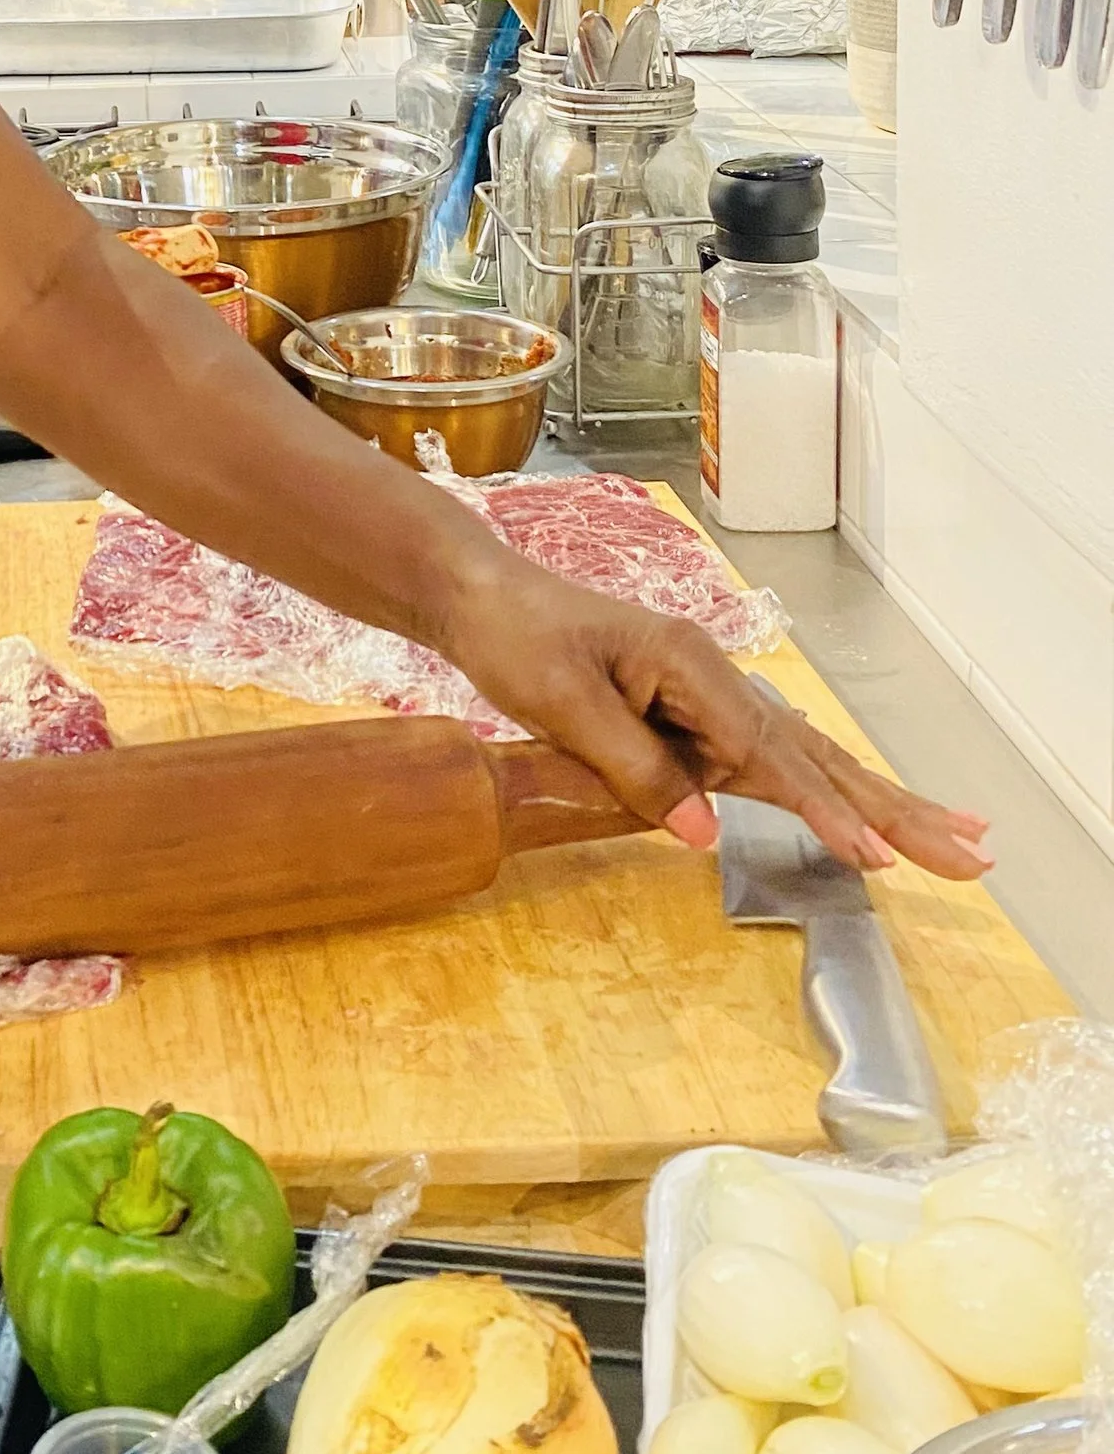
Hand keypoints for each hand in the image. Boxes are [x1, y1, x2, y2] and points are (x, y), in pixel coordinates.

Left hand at [440, 553, 993, 880]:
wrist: (481, 598)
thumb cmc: (516, 640)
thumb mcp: (564, 704)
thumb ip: (636, 768)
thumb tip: (706, 832)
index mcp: (691, 667)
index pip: (770, 753)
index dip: (825, 810)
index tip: (877, 855)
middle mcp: (713, 678)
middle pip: (817, 753)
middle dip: (893, 808)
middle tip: (971, 853)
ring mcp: (707, 696)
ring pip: (806, 759)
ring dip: (877, 803)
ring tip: (952, 841)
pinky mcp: (690, 715)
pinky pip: (767, 761)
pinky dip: (822, 789)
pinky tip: (867, 812)